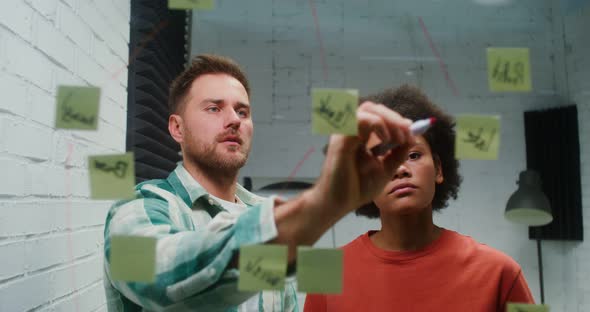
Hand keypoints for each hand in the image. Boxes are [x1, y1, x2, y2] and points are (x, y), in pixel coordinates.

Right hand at [306, 101, 413, 220]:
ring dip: (387, 119)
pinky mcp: (342, 139)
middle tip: (408, 131)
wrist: (340, 203)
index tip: (412, 131)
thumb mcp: (385, 169)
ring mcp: (345, 133)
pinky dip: (376, 124)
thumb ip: (397, 153)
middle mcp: (351, 131)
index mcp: (360, 137)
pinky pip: (359, 120)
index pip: (377, 116)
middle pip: (372, 108)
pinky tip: (386, 139)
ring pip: (366, 109)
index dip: (396, 119)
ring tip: (397, 137)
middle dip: (394, 117)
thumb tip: (412, 138)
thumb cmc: (357, 188)